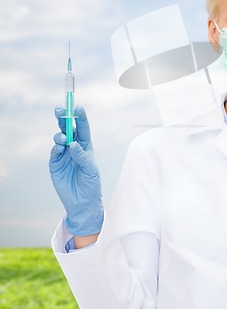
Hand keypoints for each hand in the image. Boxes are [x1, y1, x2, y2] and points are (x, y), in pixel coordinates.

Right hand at [49, 105, 103, 235]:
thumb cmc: (91, 183)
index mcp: (86, 145)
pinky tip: (59, 147)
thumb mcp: (91, 169)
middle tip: (60, 110)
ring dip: (60, 135)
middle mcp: (74, 147)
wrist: (83, 202)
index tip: (78, 107)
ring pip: (59, 139)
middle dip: (64, 118)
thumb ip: (82, 156)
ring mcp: (63, 155)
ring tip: (62, 137)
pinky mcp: (55, 164)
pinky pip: (54, 153)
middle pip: (68, 129)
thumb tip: (73, 144)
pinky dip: (56, 148)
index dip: (80, 117)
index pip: (83, 128)